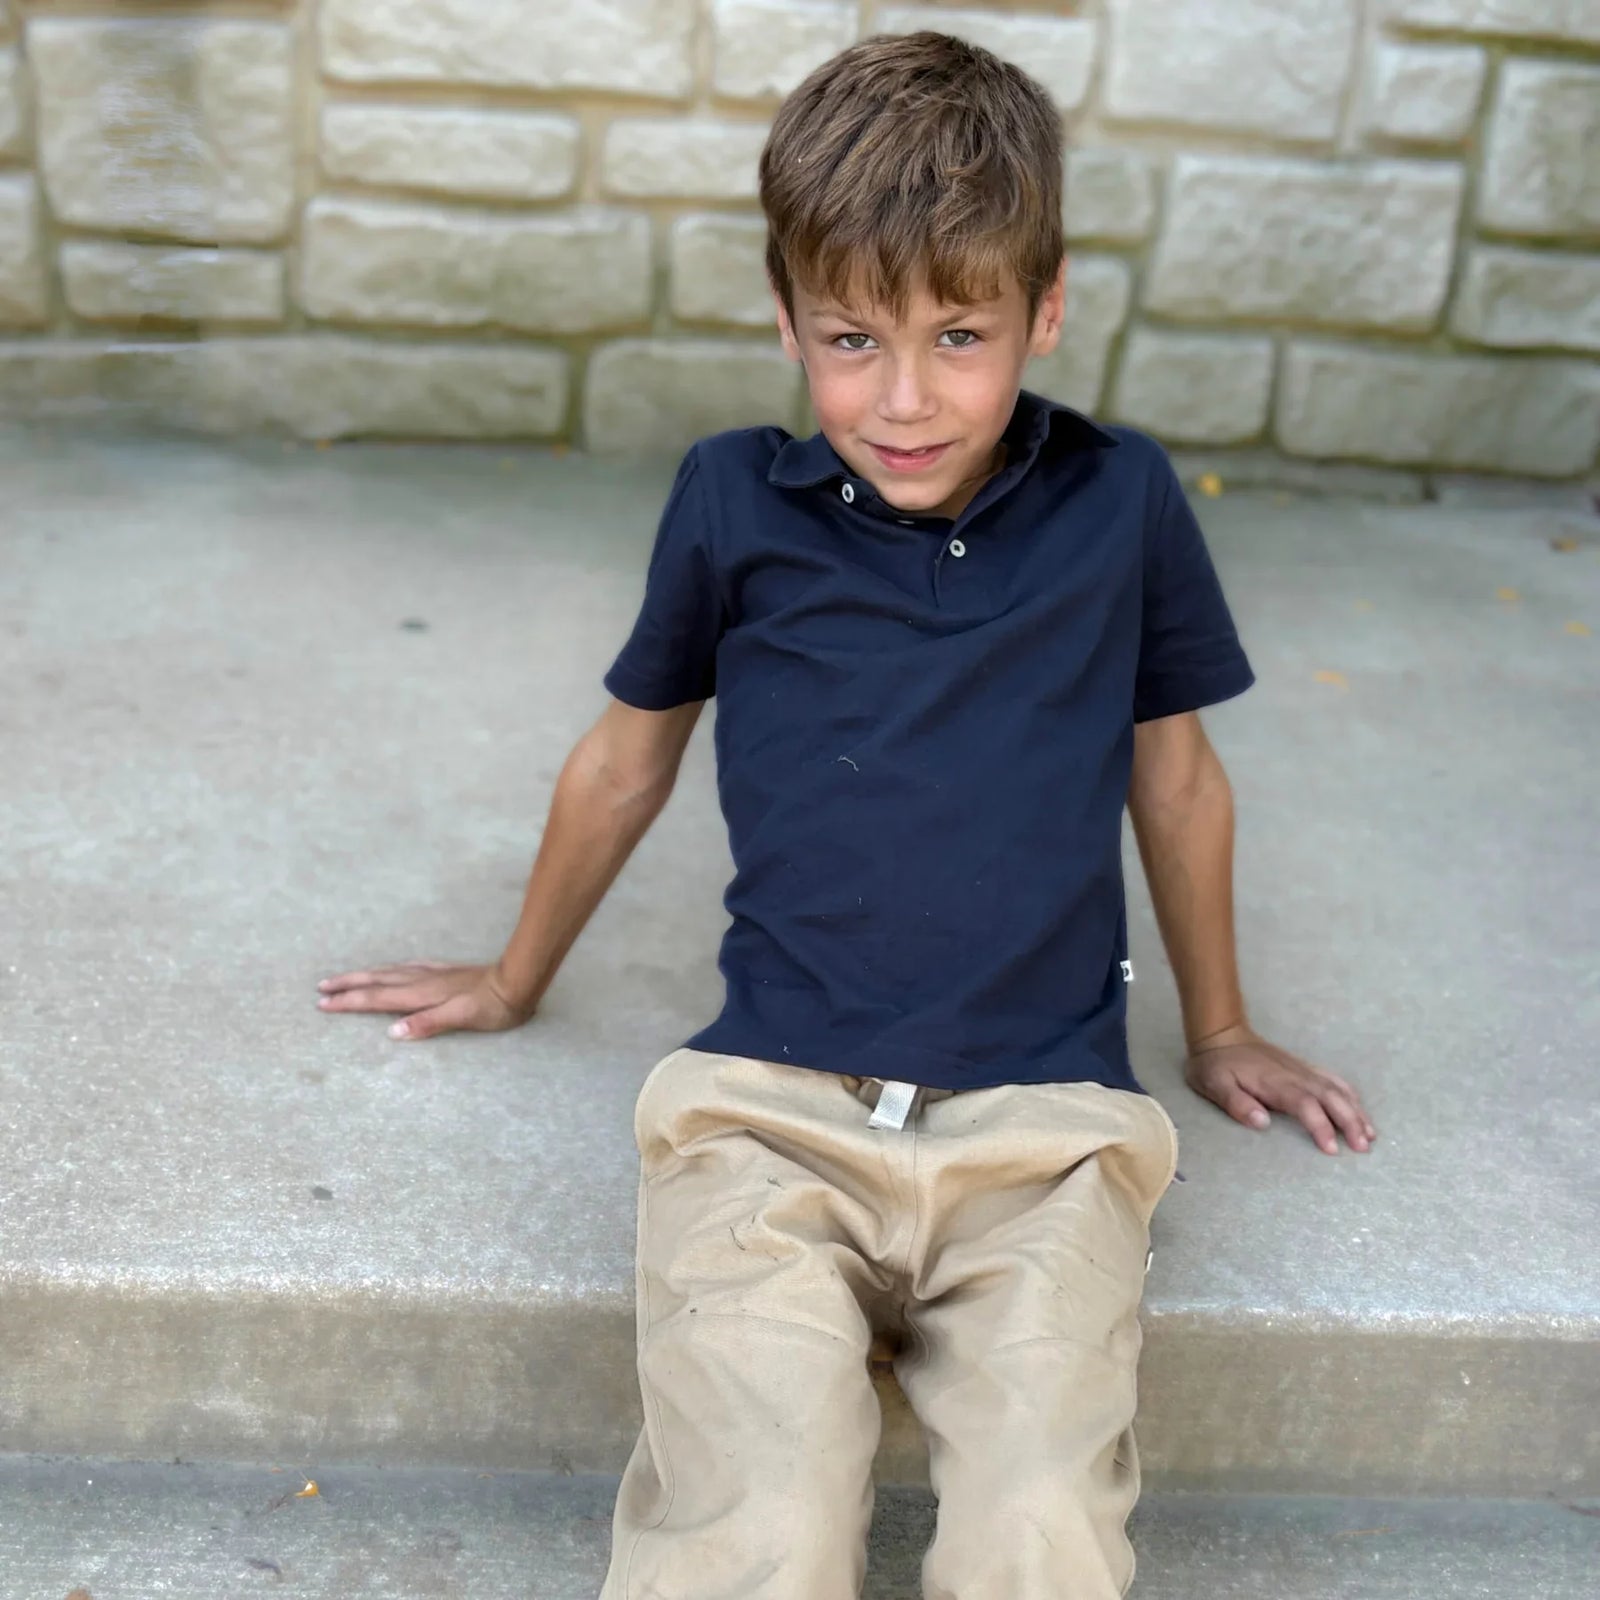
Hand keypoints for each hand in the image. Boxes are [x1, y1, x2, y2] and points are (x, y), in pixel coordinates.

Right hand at [316, 961, 531, 1040]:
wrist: (517, 982)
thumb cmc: (492, 1007)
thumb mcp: (461, 1018)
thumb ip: (427, 1023)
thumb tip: (392, 1031)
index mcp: (421, 994)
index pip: (376, 998)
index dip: (349, 1001)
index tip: (322, 1004)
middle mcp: (422, 980)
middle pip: (377, 980)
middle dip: (348, 984)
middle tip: (321, 987)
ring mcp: (434, 973)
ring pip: (390, 971)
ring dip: (365, 974)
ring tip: (346, 977)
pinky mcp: (446, 971)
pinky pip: (409, 966)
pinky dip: (393, 968)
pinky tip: (395, 967)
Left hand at [1183, 1025, 1375, 1154]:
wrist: (1221, 1034)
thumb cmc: (1216, 1065)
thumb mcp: (1214, 1085)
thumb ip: (1236, 1103)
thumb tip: (1262, 1122)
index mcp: (1275, 1083)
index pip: (1305, 1105)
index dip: (1320, 1126)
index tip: (1331, 1149)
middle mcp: (1295, 1075)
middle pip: (1330, 1098)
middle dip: (1350, 1122)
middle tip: (1363, 1148)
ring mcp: (1302, 1070)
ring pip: (1337, 1090)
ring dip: (1356, 1112)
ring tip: (1370, 1136)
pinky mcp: (1304, 1068)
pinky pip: (1333, 1080)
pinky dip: (1350, 1095)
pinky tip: (1359, 1110)